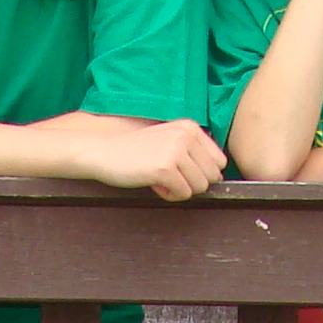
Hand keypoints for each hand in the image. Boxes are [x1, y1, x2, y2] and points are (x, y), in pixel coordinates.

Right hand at [74, 119, 224, 201]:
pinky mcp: (164, 168)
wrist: (103, 152)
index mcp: (190, 127)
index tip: (181, 171)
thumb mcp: (168, 140)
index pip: (219, 161)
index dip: (202, 173)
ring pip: (199, 187)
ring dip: (180, 190)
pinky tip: (154, 183)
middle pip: (212, 176)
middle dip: (192, 183)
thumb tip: (218, 177)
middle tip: (168, 176)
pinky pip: (183, 194)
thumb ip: (193, 152)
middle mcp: (186, 135)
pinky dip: (169, 195)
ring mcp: (176, 151)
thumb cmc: (135, 151)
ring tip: (160, 179)